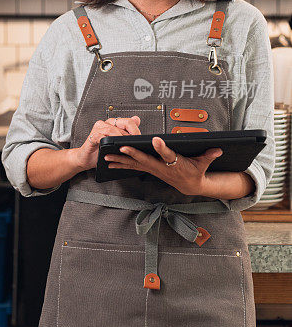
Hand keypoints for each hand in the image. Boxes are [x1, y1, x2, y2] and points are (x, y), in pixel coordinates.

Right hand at [74, 116, 140, 170]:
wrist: (86, 158)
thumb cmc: (100, 150)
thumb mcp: (116, 142)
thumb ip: (127, 130)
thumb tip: (137, 119)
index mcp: (112, 124)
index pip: (127, 121)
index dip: (135, 130)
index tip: (139, 138)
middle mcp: (105, 124)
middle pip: (121, 124)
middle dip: (129, 135)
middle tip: (134, 144)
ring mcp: (97, 129)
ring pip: (111, 129)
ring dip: (119, 138)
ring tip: (124, 145)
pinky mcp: (92, 137)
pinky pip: (100, 136)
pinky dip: (106, 141)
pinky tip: (110, 146)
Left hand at [104, 136, 222, 194]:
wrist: (191, 186)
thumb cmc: (196, 172)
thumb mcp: (204, 164)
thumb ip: (209, 155)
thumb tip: (218, 149)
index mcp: (174, 163)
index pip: (167, 154)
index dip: (161, 148)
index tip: (155, 140)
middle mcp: (161, 167)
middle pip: (145, 160)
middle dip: (133, 154)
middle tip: (121, 148)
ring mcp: (154, 170)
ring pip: (135, 164)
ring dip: (121, 161)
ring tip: (107, 157)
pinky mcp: (149, 170)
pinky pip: (133, 167)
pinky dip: (121, 164)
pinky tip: (110, 162)